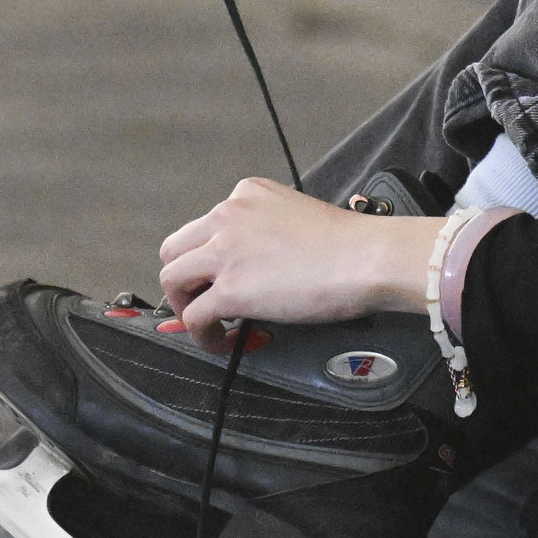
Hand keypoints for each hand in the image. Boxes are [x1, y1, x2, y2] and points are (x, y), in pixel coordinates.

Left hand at [156, 179, 438, 347]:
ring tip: (206, 324)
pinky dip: (200, 335)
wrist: (365, 257)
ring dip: (184, 305)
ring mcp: (224, 252)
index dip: (209, 257)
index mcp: (246, 194)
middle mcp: (228, 216)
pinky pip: (193, 316)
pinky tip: (220, 342)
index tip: (220, 277)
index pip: (207, 225)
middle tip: (201, 299)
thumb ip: (269, 231)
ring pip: (172, 279)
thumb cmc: (348, 243)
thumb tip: (261, 267)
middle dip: (185, 279)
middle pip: (175, 248)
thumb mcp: (298, 216)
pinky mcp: (229, 289)